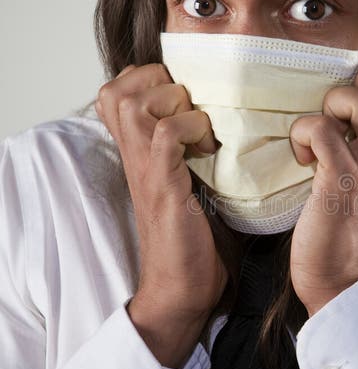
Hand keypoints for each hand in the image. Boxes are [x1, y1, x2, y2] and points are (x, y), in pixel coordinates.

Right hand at [95, 63, 227, 367]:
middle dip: (161, 85)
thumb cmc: (193, 240)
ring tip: (202, 132)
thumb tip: (229, 118)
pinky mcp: (162, 187)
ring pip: (137, 103)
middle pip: (118, 87)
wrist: (182, 288)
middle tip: (192, 112)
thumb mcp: (188, 183)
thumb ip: (191, 150)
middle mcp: (133, 156)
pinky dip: (192, 130)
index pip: (116, 90)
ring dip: (177, 106)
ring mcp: (144, 170)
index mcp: (137, 152)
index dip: (149, 80)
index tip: (186, 102)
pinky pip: (166, 134)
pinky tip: (209, 152)